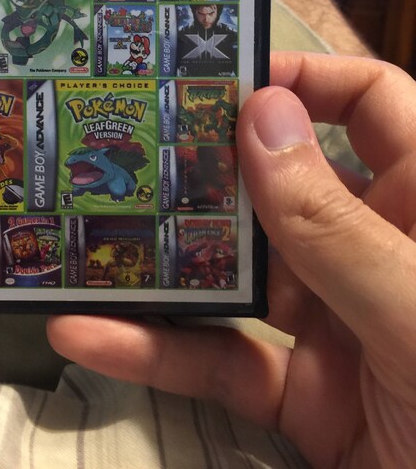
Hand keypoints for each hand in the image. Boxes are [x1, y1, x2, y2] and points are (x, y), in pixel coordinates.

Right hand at [48, 52, 415, 468]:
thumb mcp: (413, 310)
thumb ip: (335, 225)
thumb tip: (262, 116)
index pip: (369, 104)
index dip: (303, 79)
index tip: (219, 82)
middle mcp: (371, 250)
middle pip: (280, 185)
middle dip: (203, 169)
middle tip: (123, 148)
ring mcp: (332, 321)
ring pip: (236, 274)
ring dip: (162, 263)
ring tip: (88, 239)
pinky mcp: (298, 391)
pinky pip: (219, 360)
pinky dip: (156, 351)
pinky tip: (90, 335)